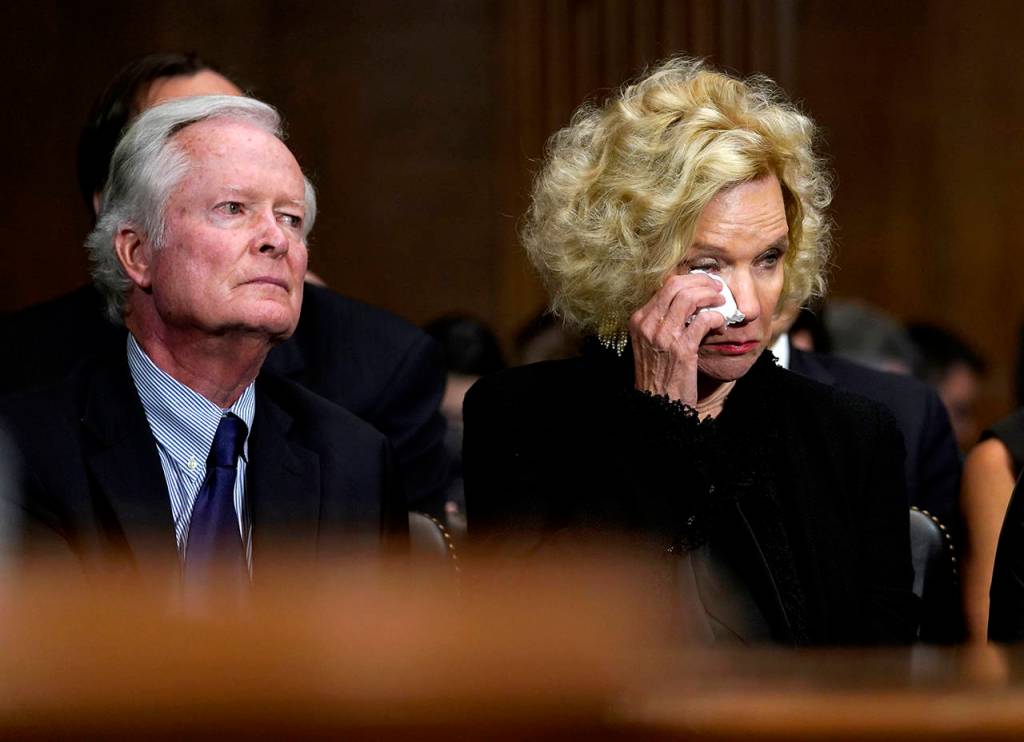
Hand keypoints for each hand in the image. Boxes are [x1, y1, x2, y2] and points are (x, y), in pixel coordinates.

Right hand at [629, 272, 725, 404]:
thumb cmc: (659, 372)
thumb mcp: (652, 342)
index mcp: (639, 320)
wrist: (658, 402)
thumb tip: (689, 299)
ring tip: (721, 302)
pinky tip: (721, 325)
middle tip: (717, 287)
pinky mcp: (681, 349)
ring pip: (689, 298)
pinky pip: (703, 320)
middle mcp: (648, 325)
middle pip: (676, 285)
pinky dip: (717, 318)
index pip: (665, 286)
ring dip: (711, 296)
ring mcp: (663, 336)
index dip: (690, 280)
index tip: (705, 283)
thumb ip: (664, 321)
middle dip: (702, 281)